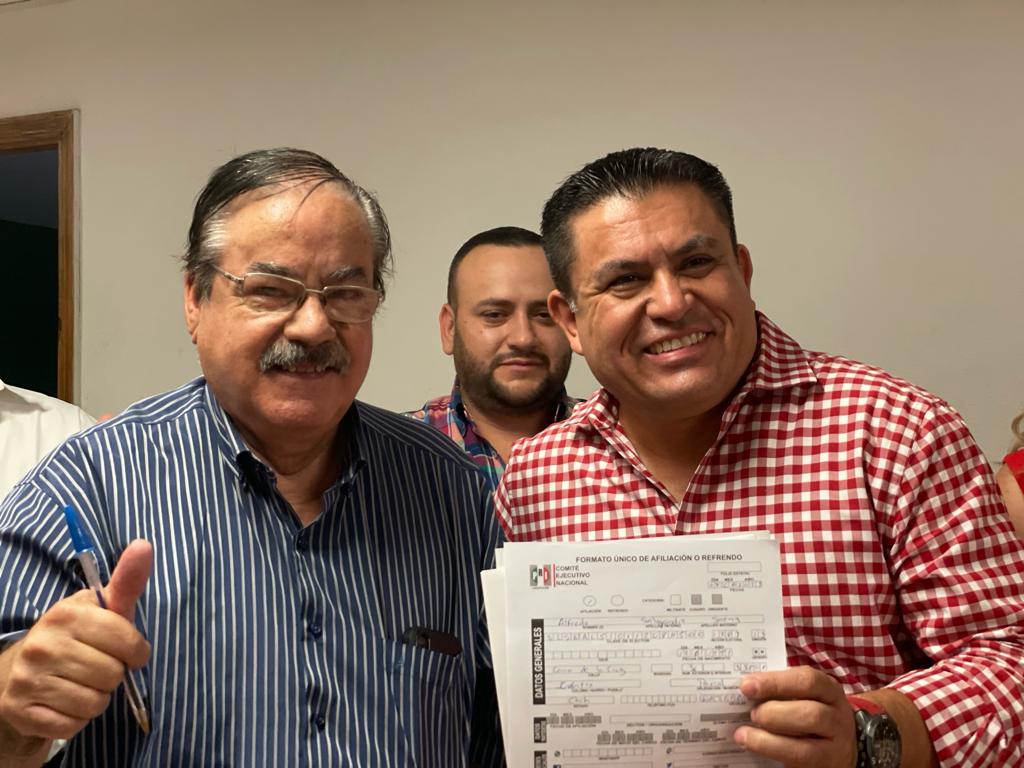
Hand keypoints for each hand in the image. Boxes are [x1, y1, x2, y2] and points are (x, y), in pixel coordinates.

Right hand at [0, 540, 152, 740]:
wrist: (22, 671)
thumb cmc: (76, 637)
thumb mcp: (101, 609)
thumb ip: (127, 582)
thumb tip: (144, 545)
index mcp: (66, 614)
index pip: (126, 641)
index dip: (136, 650)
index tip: (130, 650)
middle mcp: (43, 644)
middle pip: (112, 675)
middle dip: (113, 674)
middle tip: (97, 666)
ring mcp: (27, 678)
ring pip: (94, 702)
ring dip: (96, 697)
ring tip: (82, 683)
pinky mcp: (21, 711)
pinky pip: (72, 725)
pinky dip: (77, 719)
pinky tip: (66, 702)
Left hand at [733, 666, 856, 767]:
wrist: (839, 745)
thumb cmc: (811, 711)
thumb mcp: (805, 695)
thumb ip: (781, 690)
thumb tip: (746, 689)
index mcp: (829, 690)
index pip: (807, 681)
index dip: (775, 682)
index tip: (746, 686)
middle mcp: (837, 719)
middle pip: (810, 714)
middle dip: (773, 713)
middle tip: (752, 714)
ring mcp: (835, 748)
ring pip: (805, 748)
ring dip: (768, 741)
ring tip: (744, 735)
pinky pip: (799, 764)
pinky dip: (773, 755)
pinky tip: (755, 749)